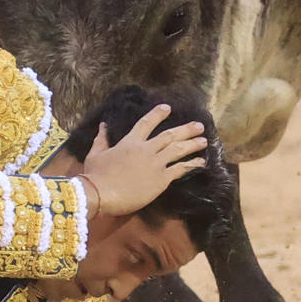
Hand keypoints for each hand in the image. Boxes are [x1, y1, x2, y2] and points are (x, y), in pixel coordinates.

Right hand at [79, 105, 207, 217]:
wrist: (101, 193)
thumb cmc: (95, 175)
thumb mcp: (96, 154)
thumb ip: (101, 139)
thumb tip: (103, 125)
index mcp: (130, 142)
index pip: (146, 123)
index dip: (157, 114)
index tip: (167, 108)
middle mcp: (145, 149)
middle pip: (169, 135)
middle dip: (186, 129)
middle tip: (199, 125)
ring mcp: (155, 164)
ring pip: (178, 150)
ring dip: (192, 144)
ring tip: (204, 141)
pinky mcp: (161, 179)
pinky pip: (180, 169)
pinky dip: (191, 165)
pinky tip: (200, 162)